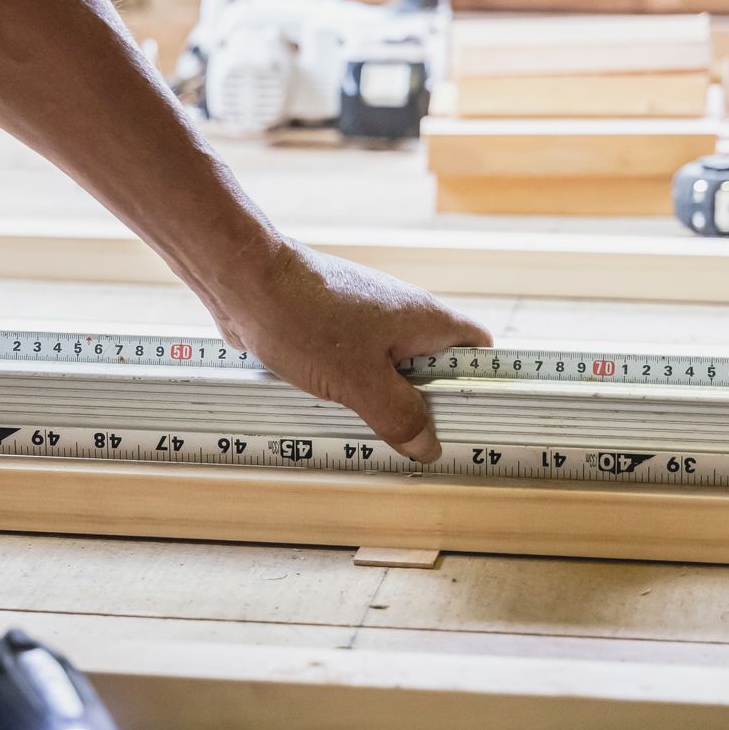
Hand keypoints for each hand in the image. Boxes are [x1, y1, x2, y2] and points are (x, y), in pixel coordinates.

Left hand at [204, 238, 492, 461]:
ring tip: (372, 441)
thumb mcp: (360, 382)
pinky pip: (356, 368)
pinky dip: (352, 392)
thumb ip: (400, 417)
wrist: (246, 280)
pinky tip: (336, 418)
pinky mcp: (335, 328)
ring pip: (390, 372)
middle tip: (415, 448)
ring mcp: (367, 321)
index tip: (474, 425)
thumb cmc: (306, 319)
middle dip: (424, 409)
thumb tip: (428, 445)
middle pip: (432, 370)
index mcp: (426, 320)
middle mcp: (403, 316)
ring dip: (382, 405)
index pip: (478, 352)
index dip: (481, 388)